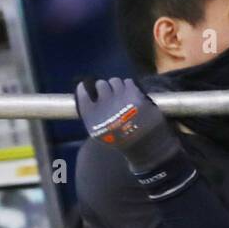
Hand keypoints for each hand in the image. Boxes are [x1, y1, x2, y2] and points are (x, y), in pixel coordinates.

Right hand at [75, 78, 194, 198]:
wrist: (145, 145)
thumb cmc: (121, 139)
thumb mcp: (98, 132)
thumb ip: (91, 114)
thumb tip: (86, 91)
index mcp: (92, 116)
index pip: (83, 93)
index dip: (84, 88)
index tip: (87, 87)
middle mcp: (104, 106)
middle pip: (100, 84)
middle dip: (104, 87)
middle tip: (109, 94)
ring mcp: (120, 99)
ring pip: (115, 81)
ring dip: (117, 86)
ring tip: (121, 95)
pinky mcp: (135, 96)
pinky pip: (128, 82)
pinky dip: (128, 86)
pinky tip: (130, 95)